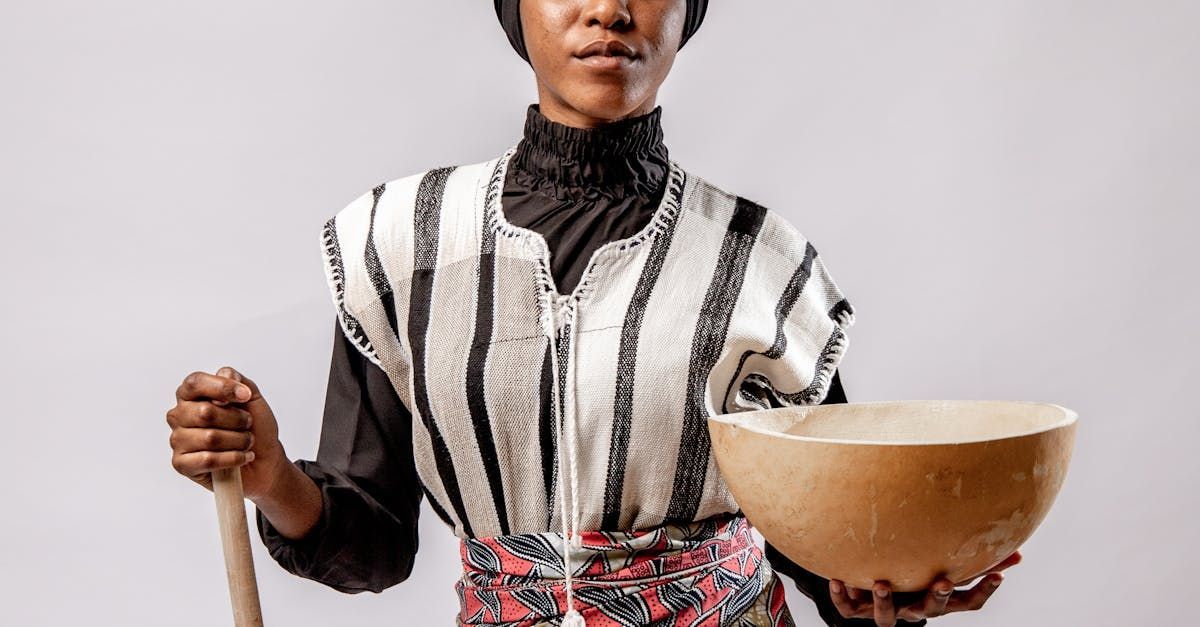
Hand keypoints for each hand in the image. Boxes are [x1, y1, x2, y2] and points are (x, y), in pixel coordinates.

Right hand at [166, 366, 287, 499]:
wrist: (264, 460)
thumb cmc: (255, 428)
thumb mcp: (252, 396)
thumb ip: (237, 379)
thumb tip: (225, 374)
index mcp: (191, 395)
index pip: (195, 383)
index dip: (222, 387)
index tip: (245, 395)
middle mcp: (179, 415)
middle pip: (205, 412)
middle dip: (237, 419)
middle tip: (248, 424)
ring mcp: (178, 440)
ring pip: (210, 438)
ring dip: (239, 440)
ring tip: (247, 442)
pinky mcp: (181, 464)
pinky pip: (208, 459)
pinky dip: (233, 458)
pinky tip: (242, 456)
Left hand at [829, 550, 1021, 625]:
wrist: (871, 591)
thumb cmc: (915, 576)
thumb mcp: (944, 568)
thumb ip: (976, 561)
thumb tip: (1018, 551)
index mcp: (937, 600)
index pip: (967, 603)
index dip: (983, 592)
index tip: (997, 576)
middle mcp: (914, 609)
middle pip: (931, 611)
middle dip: (937, 598)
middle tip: (943, 582)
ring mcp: (888, 611)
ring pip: (887, 618)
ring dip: (885, 602)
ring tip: (883, 583)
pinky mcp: (859, 609)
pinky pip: (849, 608)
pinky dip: (842, 596)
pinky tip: (837, 579)